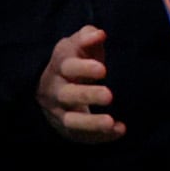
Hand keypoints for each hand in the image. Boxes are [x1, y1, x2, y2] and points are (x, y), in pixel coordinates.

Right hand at [37, 23, 122, 142]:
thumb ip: (88, 37)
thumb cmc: (74, 61)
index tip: (103, 70)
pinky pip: (82, 136)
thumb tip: (99, 34)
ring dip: (91, 123)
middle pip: (67, 95)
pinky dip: (100, 136)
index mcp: (59, 65)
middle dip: (88, 96)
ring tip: (111, 122)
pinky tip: (119, 130)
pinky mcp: (67, 128)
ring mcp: (59, 112)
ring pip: (71, 121)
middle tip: (109, 96)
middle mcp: (55, 90)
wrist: (50, 86)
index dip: (83, 68)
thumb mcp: (77, 45)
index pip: (68, 66)